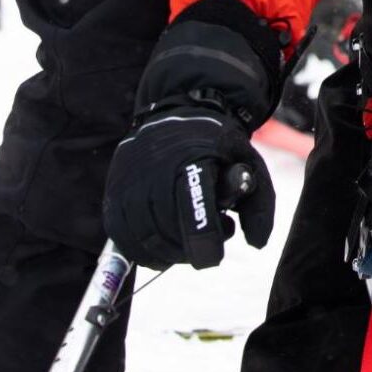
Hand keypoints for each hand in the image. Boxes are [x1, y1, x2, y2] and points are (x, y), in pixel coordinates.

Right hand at [102, 1, 284, 268]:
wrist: (177, 114)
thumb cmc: (217, 147)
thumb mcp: (248, 164)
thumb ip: (259, 204)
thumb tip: (257, 244)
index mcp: (192, 158)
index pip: (193, 210)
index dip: (205, 243)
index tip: (214, 257)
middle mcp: (154, 168)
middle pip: (168, 232)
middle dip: (191, 249)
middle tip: (208, 238)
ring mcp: (128, 180)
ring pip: (144, 240)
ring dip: (170, 252)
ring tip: (188, 236)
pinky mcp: (113, 192)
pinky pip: (123, 239)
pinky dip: (145, 251)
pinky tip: (164, 242)